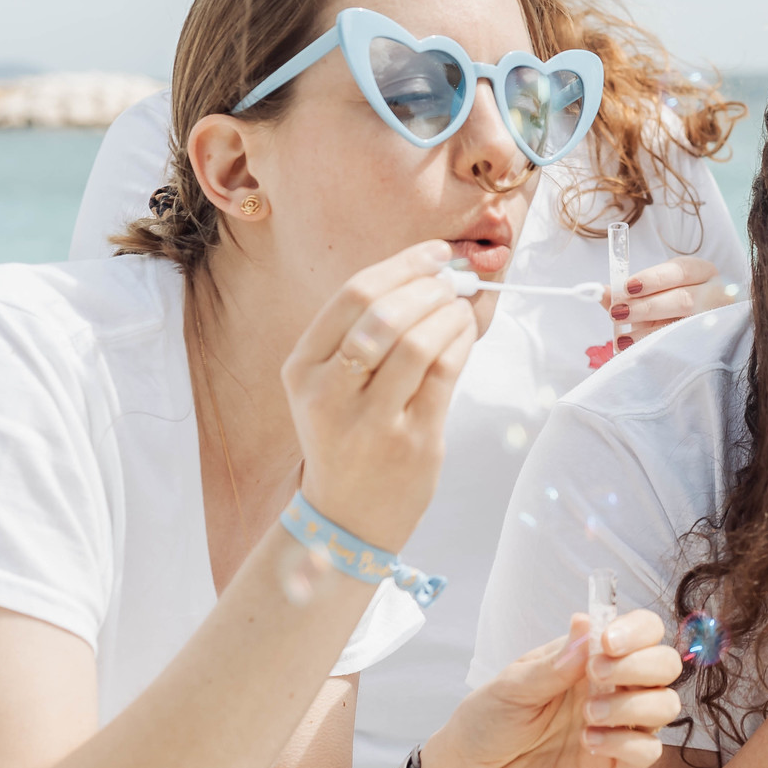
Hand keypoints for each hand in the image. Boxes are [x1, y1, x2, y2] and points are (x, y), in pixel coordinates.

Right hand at [285, 242, 476, 549]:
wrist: (347, 515)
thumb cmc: (347, 434)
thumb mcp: (332, 384)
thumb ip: (367, 331)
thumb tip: (432, 270)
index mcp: (302, 369)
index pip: (352, 296)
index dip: (401, 266)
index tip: (434, 252)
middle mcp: (328, 393)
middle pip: (384, 314)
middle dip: (428, 286)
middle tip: (453, 280)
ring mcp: (370, 420)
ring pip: (419, 342)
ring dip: (450, 313)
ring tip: (461, 306)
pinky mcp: (412, 440)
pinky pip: (445, 373)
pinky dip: (461, 341)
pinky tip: (465, 332)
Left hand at [420, 608, 681, 767]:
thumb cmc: (490, 721)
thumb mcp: (513, 686)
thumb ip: (555, 662)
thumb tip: (586, 622)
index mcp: (592, 658)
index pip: (643, 630)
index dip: (638, 631)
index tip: (606, 643)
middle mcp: (614, 687)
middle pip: (665, 664)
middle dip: (639, 665)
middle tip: (596, 675)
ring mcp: (619, 726)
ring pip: (666, 705)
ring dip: (634, 705)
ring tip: (589, 715)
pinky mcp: (616, 764)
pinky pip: (649, 750)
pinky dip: (626, 743)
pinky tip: (590, 744)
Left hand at [606, 255, 718, 349]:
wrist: (697, 329)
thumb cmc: (671, 305)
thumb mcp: (653, 293)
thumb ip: (626, 293)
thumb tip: (598, 292)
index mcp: (701, 271)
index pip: (680, 271)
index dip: (653, 279)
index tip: (627, 287)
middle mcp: (716, 293)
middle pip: (683, 298)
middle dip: (646, 307)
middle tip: (617, 313)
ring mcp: (717, 320)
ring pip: (684, 324)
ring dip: (649, 331)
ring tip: (622, 337)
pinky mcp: (711, 343)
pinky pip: (684, 346)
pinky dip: (658, 347)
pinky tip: (638, 350)